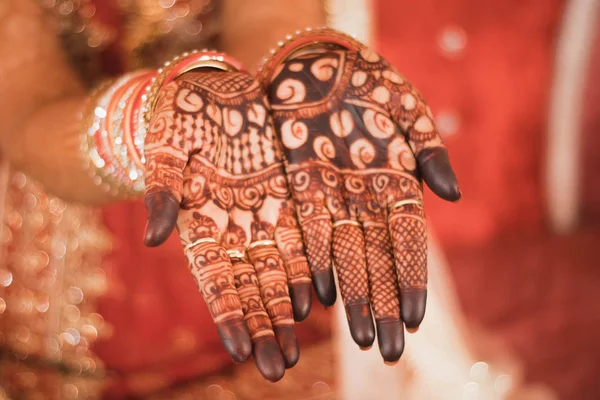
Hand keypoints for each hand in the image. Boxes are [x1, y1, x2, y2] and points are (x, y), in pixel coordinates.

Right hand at [143, 70, 311, 380]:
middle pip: (251, 286)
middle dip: (263, 327)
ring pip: (277, 272)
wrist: (215, 86)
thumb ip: (161, 191)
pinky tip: (316, 302)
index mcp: (201, 221)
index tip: (242, 351)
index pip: (215, 278)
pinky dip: (307, 271)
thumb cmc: (181, 114)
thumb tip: (153, 238)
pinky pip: (301, 240)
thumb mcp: (167, 147)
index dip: (229, 314)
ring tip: (297, 351)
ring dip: (286, 312)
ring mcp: (262, 214)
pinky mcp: (288, 196)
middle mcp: (233, 226)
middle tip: (279, 369)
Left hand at [267, 43, 459, 361]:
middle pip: (377, 262)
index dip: (412, 282)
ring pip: (345, 258)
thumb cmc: (369, 82)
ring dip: (352, 298)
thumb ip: (430, 149)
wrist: (317, 64)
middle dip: (383, 306)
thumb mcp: (407, 108)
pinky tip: (319, 300)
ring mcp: (333, 200)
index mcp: (397, 185)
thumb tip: (452, 195)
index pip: (409, 244)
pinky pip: (307, 236)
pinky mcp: (299, 192)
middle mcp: (365, 201)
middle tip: (386, 351)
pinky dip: (314, 266)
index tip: (415, 321)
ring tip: (357, 338)